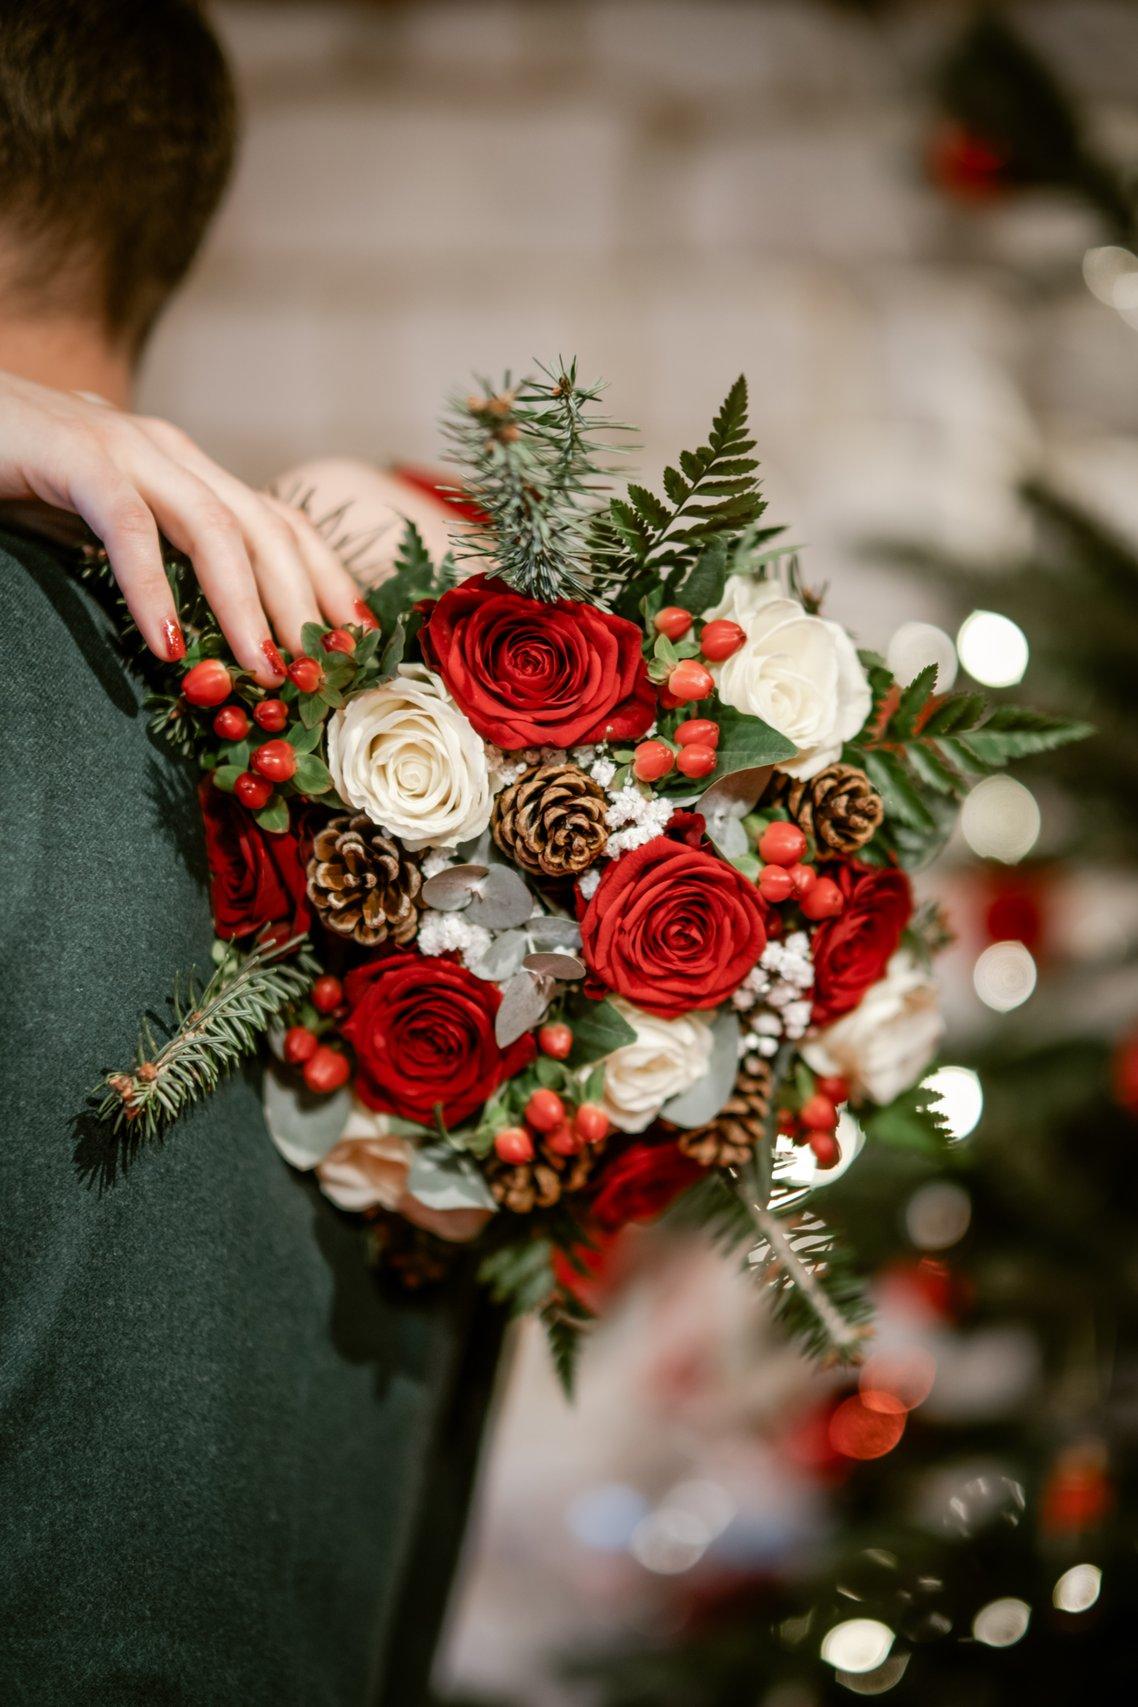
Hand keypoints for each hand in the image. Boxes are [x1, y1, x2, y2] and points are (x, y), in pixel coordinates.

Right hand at [0, 372, 370, 683]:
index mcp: (188, 470)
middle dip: (304, 605)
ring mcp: (125, 448)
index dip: (328, 581)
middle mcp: (172, 452)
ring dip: (246, 606)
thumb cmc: (20, 474)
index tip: (357, 642)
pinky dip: (153, 587)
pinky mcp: (73, 455)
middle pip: (266, 530)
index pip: (281, 525)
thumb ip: (156, 561)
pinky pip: (129, 526)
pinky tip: (166, 643)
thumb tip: (199, 639)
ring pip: (214, 528)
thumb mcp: (103, 525)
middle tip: (321, 674)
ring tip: (264, 670)